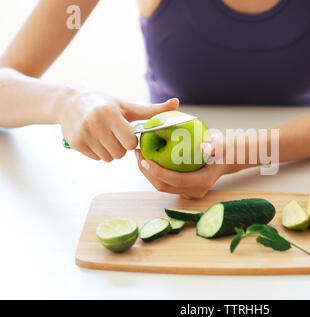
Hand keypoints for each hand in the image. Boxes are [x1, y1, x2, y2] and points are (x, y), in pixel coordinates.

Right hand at [58, 89, 178, 160]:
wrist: (70, 102)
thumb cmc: (105, 104)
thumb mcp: (128, 106)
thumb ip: (152, 110)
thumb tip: (177, 103)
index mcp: (110, 113)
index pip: (130, 142)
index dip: (132, 140)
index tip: (127, 133)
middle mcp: (94, 123)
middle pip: (120, 153)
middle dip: (121, 147)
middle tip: (116, 135)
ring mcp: (83, 134)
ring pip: (108, 158)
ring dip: (111, 151)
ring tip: (106, 136)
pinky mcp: (75, 143)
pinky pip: (97, 158)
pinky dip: (99, 152)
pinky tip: (96, 139)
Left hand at [135, 138, 230, 198]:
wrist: (226, 159)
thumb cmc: (223, 150)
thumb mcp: (220, 145)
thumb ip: (214, 146)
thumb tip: (204, 147)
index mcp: (202, 182)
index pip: (175, 180)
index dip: (158, 172)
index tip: (145, 159)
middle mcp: (194, 191)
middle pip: (164, 186)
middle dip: (146, 172)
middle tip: (137, 153)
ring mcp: (188, 193)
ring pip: (162, 186)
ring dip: (147, 172)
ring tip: (139, 155)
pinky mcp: (182, 190)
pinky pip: (164, 183)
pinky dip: (154, 172)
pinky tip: (148, 159)